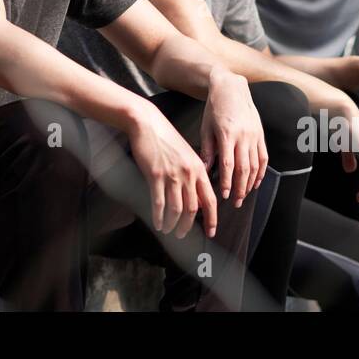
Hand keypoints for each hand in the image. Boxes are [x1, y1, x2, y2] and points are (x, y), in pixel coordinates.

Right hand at [127, 102, 218, 238]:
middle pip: (193, 208)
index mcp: (198, 168)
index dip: (211, 218)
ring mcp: (172, 175)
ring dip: (173, 224)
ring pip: (177, 209)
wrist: (147, 124)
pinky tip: (157, 223)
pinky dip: (159, 216)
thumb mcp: (186, 155)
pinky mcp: (155, 175)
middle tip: (183, 234)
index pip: (210, 199)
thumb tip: (195, 198)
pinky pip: (159, 203)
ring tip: (169, 230)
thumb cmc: (165, 138)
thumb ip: (193, 175)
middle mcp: (188, 173)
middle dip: (188, 226)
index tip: (211, 232)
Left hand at [200, 70, 266, 208]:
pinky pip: (264, 157)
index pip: (229, 164)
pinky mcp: (261, 134)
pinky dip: (261, 172)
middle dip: (240, 188)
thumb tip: (205, 171)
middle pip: (244, 168)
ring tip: (244, 196)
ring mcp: (254, 135)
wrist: (231, 88)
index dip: (228, 182)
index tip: (224, 196)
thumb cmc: (214, 108)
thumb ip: (207, 150)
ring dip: (250, 183)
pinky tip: (256, 183)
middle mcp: (243, 136)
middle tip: (235, 203)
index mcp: (227, 134)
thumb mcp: (206, 128)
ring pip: (255, 165)